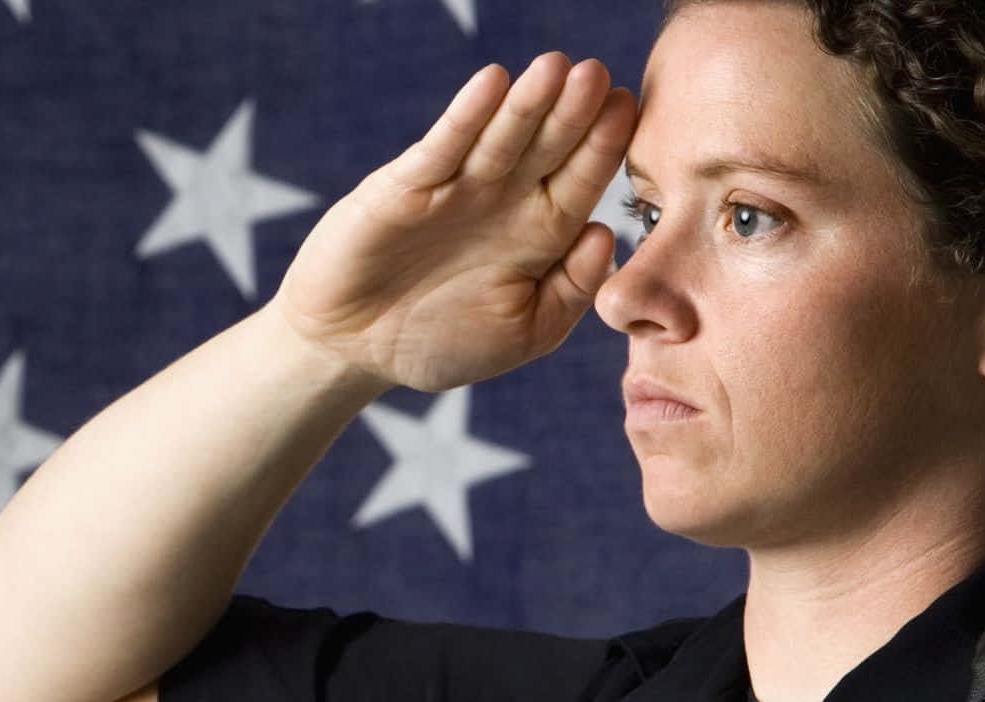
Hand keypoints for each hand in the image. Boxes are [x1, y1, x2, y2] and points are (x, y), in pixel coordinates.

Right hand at [269, 53, 636, 391]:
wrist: (356, 350)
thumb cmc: (444, 342)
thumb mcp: (526, 332)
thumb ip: (571, 290)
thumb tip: (604, 233)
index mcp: (539, 233)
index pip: (580, 180)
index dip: (603, 146)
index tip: (628, 109)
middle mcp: (502, 201)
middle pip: (547, 148)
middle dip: (573, 113)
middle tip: (599, 76)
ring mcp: (455, 189)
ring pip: (500, 138)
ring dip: (527, 103)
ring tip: (557, 68)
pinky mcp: (407, 187)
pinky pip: (442, 147)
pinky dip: (467, 117)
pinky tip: (493, 83)